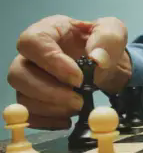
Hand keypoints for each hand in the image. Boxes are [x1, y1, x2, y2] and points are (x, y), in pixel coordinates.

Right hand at [7, 15, 130, 129]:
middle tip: (78, 101)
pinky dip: (47, 121)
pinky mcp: (35, 98)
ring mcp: (30, 77)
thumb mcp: (114, 32)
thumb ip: (108, 38)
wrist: (109, 66)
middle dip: (48, 92)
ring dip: (50, 108)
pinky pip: (29, 114)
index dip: (51, 62)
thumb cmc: (105, 45)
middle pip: (18, 73)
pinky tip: (68, 120)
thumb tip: (96, 58)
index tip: (78, 78)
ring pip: (22, 96)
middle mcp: (32, 54)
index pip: (32, 42)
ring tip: (78, 107)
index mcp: (49, 30)